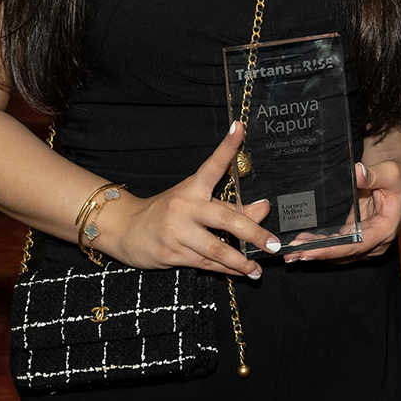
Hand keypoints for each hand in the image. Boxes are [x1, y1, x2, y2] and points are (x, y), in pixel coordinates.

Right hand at [97, 123, 277, 277]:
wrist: (126, 229)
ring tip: (258, 268)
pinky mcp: (171, 253)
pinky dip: (225, 269)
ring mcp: (177, 232)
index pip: (212, 165)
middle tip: (274, 243)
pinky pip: (205, 264)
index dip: (227, 147)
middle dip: (253, 232)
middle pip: (225, 219)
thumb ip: (231, 206)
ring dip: (240, 260)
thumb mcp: (196, 201)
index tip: (239, 128)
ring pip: (216, 248)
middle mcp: (185, 207)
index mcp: (192, 188)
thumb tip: (263, 208)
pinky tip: (239, 272)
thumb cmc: (168, 212)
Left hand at [284, 157, 400, 261]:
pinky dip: (320, 246)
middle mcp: (376, 241)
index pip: (356, 245)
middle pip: (344, 254)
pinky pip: (337, 245)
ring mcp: (366, 241)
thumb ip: (373, 175)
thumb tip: (356, 172)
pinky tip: (302, 243)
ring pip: (338, 253)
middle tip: (292, 253)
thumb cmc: (400, 176)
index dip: (331, 250)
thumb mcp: (391, 173)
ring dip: (316, 252)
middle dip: (317, 254)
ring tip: (291, 251)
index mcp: (385, 229)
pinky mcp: (357, 235)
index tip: (309, 251)